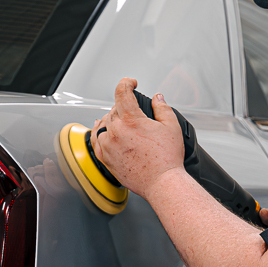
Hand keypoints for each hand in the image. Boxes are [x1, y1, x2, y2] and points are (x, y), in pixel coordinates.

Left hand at [91, 78, 184, 199]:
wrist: (161, 183)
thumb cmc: (167, 159)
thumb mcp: (172, 127)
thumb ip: (162, 108)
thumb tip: (157, 98)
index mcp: (131, 120)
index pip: (122, 92)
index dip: (127, 83)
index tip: (131, 83)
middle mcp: (116, 132)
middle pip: (113, 109)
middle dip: (123, 106)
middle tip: (134, 111)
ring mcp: (108, 146)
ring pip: (103, 124)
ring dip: (112, 119)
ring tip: (121, 121)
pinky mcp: (105, 159)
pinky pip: (95, 141)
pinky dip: (98, 133)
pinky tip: (103, 131)